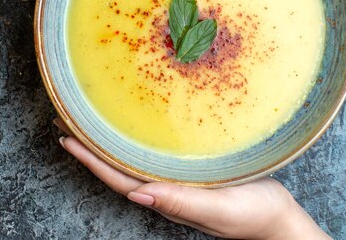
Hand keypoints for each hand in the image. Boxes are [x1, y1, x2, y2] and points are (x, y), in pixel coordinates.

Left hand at [55, 119, 330, 239]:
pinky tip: (131, 132)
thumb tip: (139, 196)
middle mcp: (165, 190)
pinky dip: (133, 143)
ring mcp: (176, 183)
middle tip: (66, 123)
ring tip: (87, 124)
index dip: (91, 160)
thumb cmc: (254, 217)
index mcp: (167, 199)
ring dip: (106, 145)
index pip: (119, 179)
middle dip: (90, 148)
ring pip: (132, 162)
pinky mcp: (190, 174)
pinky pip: (152, 157)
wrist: (279, 221)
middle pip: (117, 169)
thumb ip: (182, 203)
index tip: (67, 139)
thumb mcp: (219, 210)